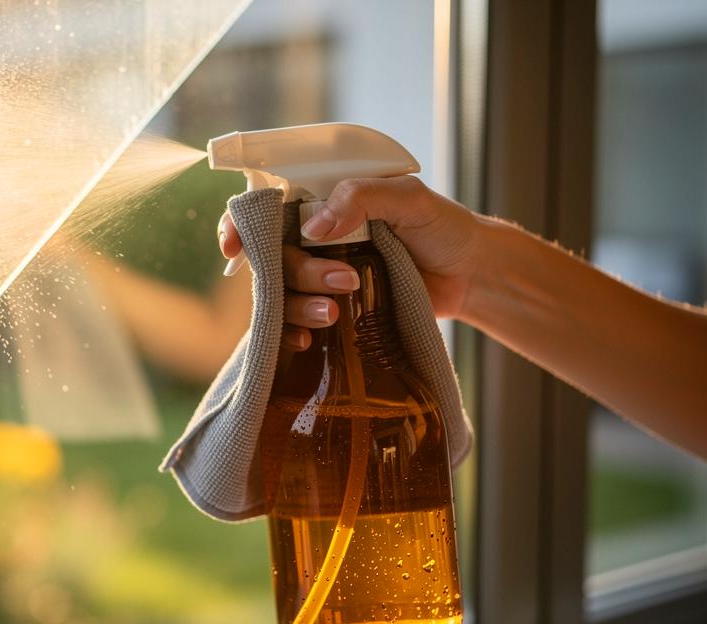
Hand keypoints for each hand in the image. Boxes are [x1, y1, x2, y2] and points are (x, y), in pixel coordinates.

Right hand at [219, 176, 481, 349]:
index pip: (266, 211)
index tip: (235, 247)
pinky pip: (295, 325)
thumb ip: (361, 198)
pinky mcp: (332, 311)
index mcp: (323, 205)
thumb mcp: (408, 198)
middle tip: (344, 280)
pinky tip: (310, 341)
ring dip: (298, 307)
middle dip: (298, 273)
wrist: (472, 275)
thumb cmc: (443, 227)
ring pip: (280, 296)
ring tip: (334, 315)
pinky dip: (294, 334)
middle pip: (272, 259)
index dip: (241, 226)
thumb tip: (312, 228)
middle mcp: (312, 241)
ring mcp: (320, 279)